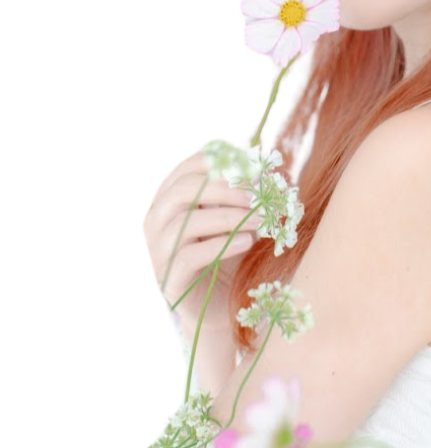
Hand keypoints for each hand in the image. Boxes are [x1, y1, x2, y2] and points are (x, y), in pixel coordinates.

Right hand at [142, 147, 258, 332]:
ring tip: (258, 220)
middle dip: (224, 188)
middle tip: (258, 195)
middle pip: (181, 191)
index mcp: (167, 200)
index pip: (184, 168)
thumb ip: (243, 181)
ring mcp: (157, 252)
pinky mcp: (169, 279)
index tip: (252, 167)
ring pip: (184, 223)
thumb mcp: (236, 213)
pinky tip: (247, 241)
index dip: (218, 163)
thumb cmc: (229, 252)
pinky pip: (190, 256)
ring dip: (227, 217)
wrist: (222, 305)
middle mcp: (154, 223)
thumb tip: (260, 142)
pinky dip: (222, 244)